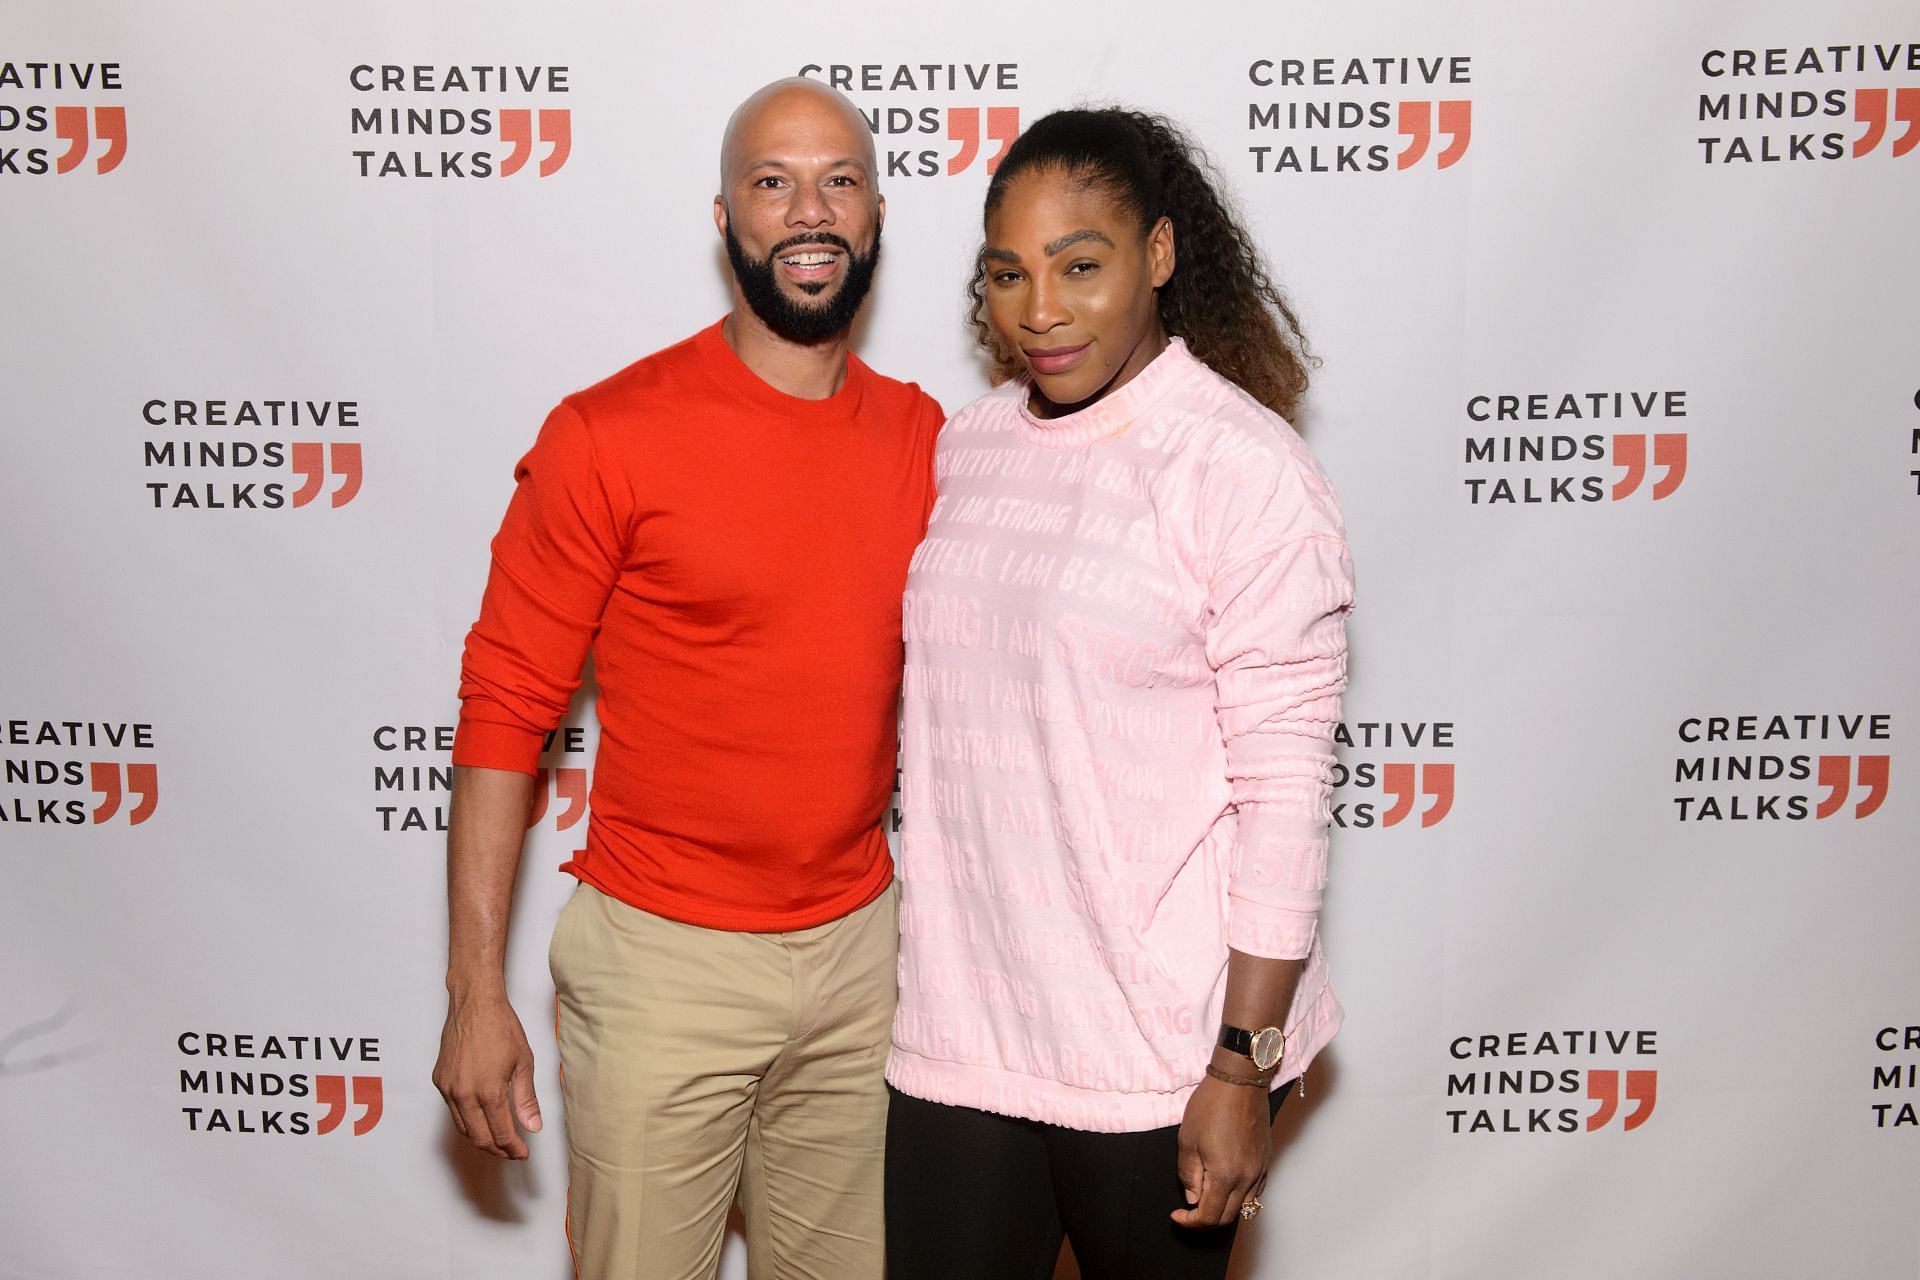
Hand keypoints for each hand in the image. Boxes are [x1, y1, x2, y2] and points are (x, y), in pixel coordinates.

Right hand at [432, 991, 542, 1158]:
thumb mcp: (523, 1063)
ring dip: (481, 1137)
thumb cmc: (501, 1028)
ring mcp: (449, 1088)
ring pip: (463, 1127)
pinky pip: (452, 1110)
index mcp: (488, 1092)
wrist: (475, 1004)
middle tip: (512, 1151)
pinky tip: (481, 1116)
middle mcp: (464, 1094)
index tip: (522, 1153)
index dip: (513, 1148)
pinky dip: (467, 1119)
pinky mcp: (440, 1080)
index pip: (500, 1134)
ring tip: (499, 1137)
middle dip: (497, 1149)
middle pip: (479, 1137)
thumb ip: (526, 1099)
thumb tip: (533, 1126)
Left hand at [1171, 1074, 1271, 1228]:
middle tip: (1188, 1210)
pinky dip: (1240, 1196)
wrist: (1239, 1082)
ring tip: (1206, 1196)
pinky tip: (1226, 1185)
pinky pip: (1255, 1191)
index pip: (1210, 1216)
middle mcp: (1247, 1178)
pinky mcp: (1266, 1160)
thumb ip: (1189, 1174)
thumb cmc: (1211, 1105)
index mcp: (1226, 1175)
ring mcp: (1260, 1170)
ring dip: (1224, 1209)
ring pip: (1244, 1206)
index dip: (1190, 1222)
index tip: (1177, 1215)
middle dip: (1205, 1220)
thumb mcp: (1188, 1140)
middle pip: (1228, 1216)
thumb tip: (1192, 1197)